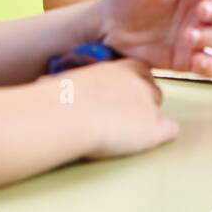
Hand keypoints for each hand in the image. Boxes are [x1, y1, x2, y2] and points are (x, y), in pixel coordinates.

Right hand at [49, 59, 179, 158]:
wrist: (71, 114)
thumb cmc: (60, 99)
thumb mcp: (63, 83)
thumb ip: (65, 84)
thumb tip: (41, 86)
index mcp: (119, 69)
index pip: (139, 72)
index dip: (133, 86)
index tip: (121, 98)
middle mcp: (139, 83)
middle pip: (153, 90)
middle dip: (144, 103)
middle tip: (127, 118)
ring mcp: (149, 105)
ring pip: (159, 110)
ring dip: (149, 120)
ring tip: (131, 133)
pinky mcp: (154, 128)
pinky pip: (170, 130)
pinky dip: (163, 136)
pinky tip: (149, 143)